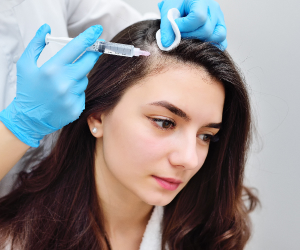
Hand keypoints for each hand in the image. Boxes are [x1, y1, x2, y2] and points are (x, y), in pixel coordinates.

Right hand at [0, 24, 102, 146]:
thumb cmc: (27, 90)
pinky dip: (76, 91)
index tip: (98, 31)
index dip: (89, 37)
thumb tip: (47, 28)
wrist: (29, 119)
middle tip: (93, 50)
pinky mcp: (76, 108)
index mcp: (51, 69)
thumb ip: (36, 44)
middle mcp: (64, 83)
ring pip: (85, 79)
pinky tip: (65, 95)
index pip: (76, 48)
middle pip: (88, 62)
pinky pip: (83, 93)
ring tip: (63, 83)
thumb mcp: (25, 64)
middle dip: (92, 54)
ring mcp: (71, 97)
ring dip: (78, 77)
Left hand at [158, 0, 226, 49]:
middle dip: (190, 36)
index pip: (198, 17)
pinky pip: (222, 42)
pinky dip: (211, 46)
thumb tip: (167, 44)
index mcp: (201, 1)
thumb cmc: (177, 5)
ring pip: (217, 37)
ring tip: (189, 38)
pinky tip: (199, 44)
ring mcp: (219, 20)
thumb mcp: (168, 10)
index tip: (175, 25)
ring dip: (201, 42)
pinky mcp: (220, 29)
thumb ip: (167, 26)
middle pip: (206, 30)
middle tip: (180, 34)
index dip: (185, 26)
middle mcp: (213, 9)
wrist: (182, 4)